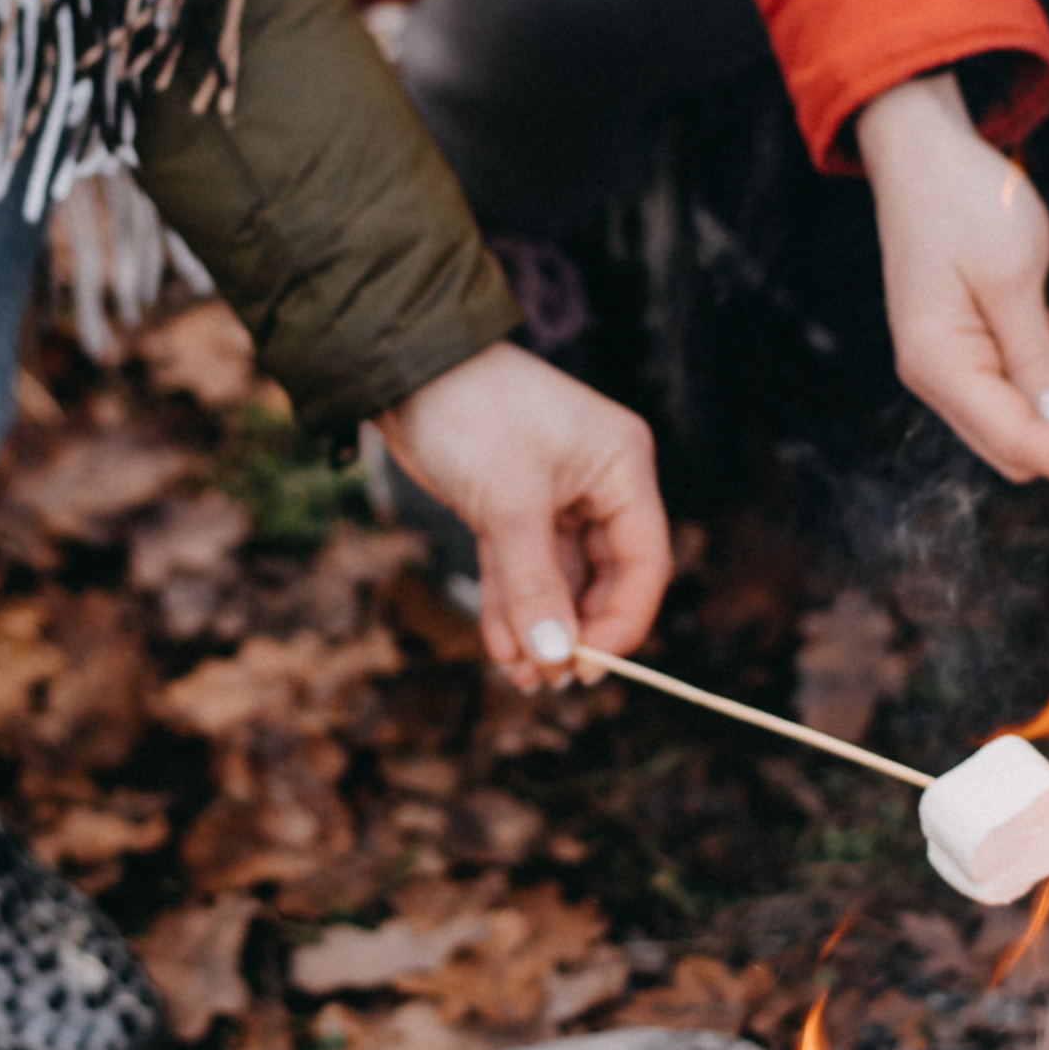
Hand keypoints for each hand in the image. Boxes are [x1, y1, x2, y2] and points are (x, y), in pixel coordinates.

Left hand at [373, 341, 669, 682]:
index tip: (587, 667)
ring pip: (557, 580)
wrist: (404, 368)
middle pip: (604, 578)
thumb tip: (555, 656)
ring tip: (520, 677)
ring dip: (539, 627)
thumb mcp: (508, 504)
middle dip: (573, 631)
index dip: (621, 622)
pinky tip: (502, 648)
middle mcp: (597, 482)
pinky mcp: (509, 507)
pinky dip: (510, 607)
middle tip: (547, 681)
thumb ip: (534, 584)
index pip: (644, 561)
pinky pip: (520, 569)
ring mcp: (554, 496)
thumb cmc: (471, 412)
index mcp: (622, 467)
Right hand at [854, 72, 1048, 484]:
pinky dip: (1047, 366)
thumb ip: (1037, 359)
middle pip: (1019, 446)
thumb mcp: (1013, 277)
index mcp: (940, 366)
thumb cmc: (966, 204)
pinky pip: (1016, 386)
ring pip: (1023, 419)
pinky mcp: (963, 350)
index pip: (1019, 444)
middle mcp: (936, 379)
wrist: (925, 153)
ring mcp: (947, 367)